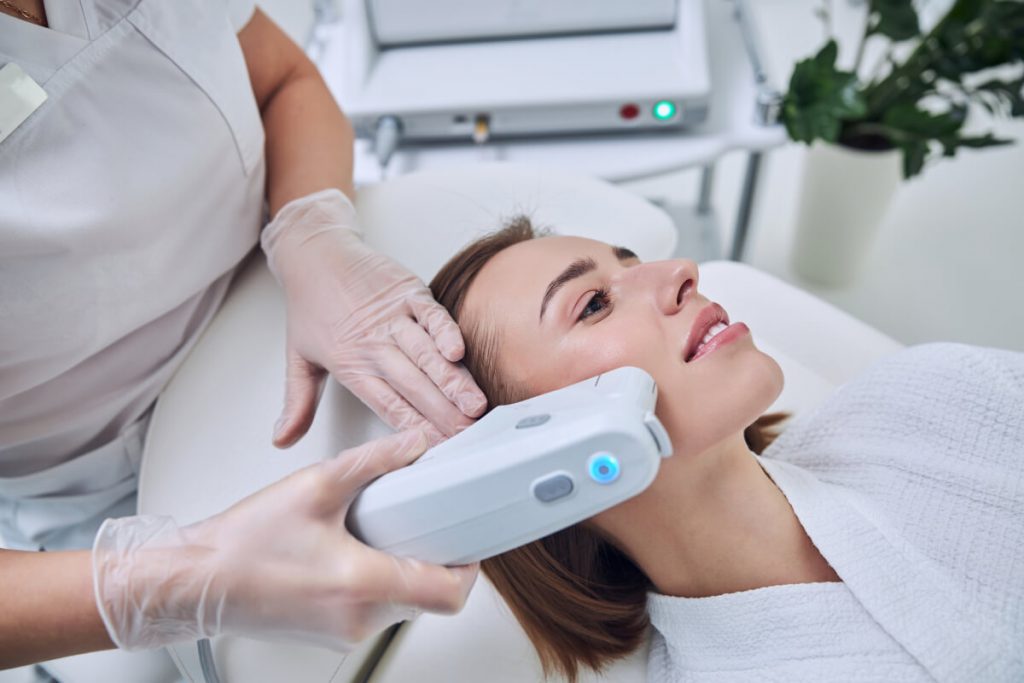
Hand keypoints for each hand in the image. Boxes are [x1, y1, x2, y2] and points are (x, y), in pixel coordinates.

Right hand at [92, 430, 478, 650]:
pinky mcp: (330, 633)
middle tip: (425, 523)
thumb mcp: (315, 486)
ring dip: (404, 570)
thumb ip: (374, 461)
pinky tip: (354, 550)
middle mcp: (359, 617)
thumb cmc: (243, 544)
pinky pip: (373, 609)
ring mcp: (345, 631)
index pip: (448, 593)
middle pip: (428, 598)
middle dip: (435, 561)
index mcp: (363, 584)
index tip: (467, 539)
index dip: (469, 567)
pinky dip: (377, 581)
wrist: (194, 582)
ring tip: (383, 532)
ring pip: (401, 605)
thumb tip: (414, 443)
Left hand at [260, 189, 486, 446]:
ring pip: (426, 354)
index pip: (387, 405)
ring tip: (474, 405)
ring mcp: (391, 316)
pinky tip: (459, 352)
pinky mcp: (406, 291)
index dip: (413, 428)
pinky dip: (445, 331)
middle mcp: (372, 343)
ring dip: (452, 380)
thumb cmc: (310, 304)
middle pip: (413, 384)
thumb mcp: (297, 358)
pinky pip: (430, 313)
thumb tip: (281, 440)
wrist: (312, 252)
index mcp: (350, 364)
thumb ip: (297, 404)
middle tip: (466, 434)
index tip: (435, 447)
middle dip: (442, 412)